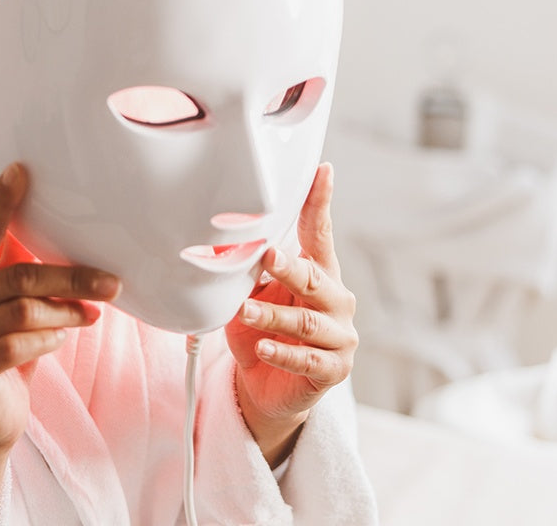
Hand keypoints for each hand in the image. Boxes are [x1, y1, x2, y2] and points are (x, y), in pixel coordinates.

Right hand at [0, 161, 120, 454]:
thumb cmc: (2, 347)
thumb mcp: (8, 303)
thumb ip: (20, 269)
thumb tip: (67, 228)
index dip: (0, 202)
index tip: (22, 171)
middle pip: (16, 276)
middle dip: (70, 276)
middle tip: (110, 281)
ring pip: (21, 313)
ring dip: (66, 312)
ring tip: (89, 313)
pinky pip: (14, 347)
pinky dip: (48, 340)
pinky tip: (61, 338)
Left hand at [225, 163, 357, 461]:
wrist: (266, 386)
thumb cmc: (260, 328)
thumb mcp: (249, 294)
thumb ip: (244, 270)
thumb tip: (216, 241)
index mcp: (317, 272)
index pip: (320, 232)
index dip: (321, 200)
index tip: (322, 169)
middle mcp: (335, 300)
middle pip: (314, 278)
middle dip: (290, 266)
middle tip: (267, 255)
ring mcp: (339, 336)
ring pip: (306, 322)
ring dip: (273, 315)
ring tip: (244, 310)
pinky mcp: (333, 370)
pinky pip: (308, 360)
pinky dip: (283, 352)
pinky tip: (264, 347)